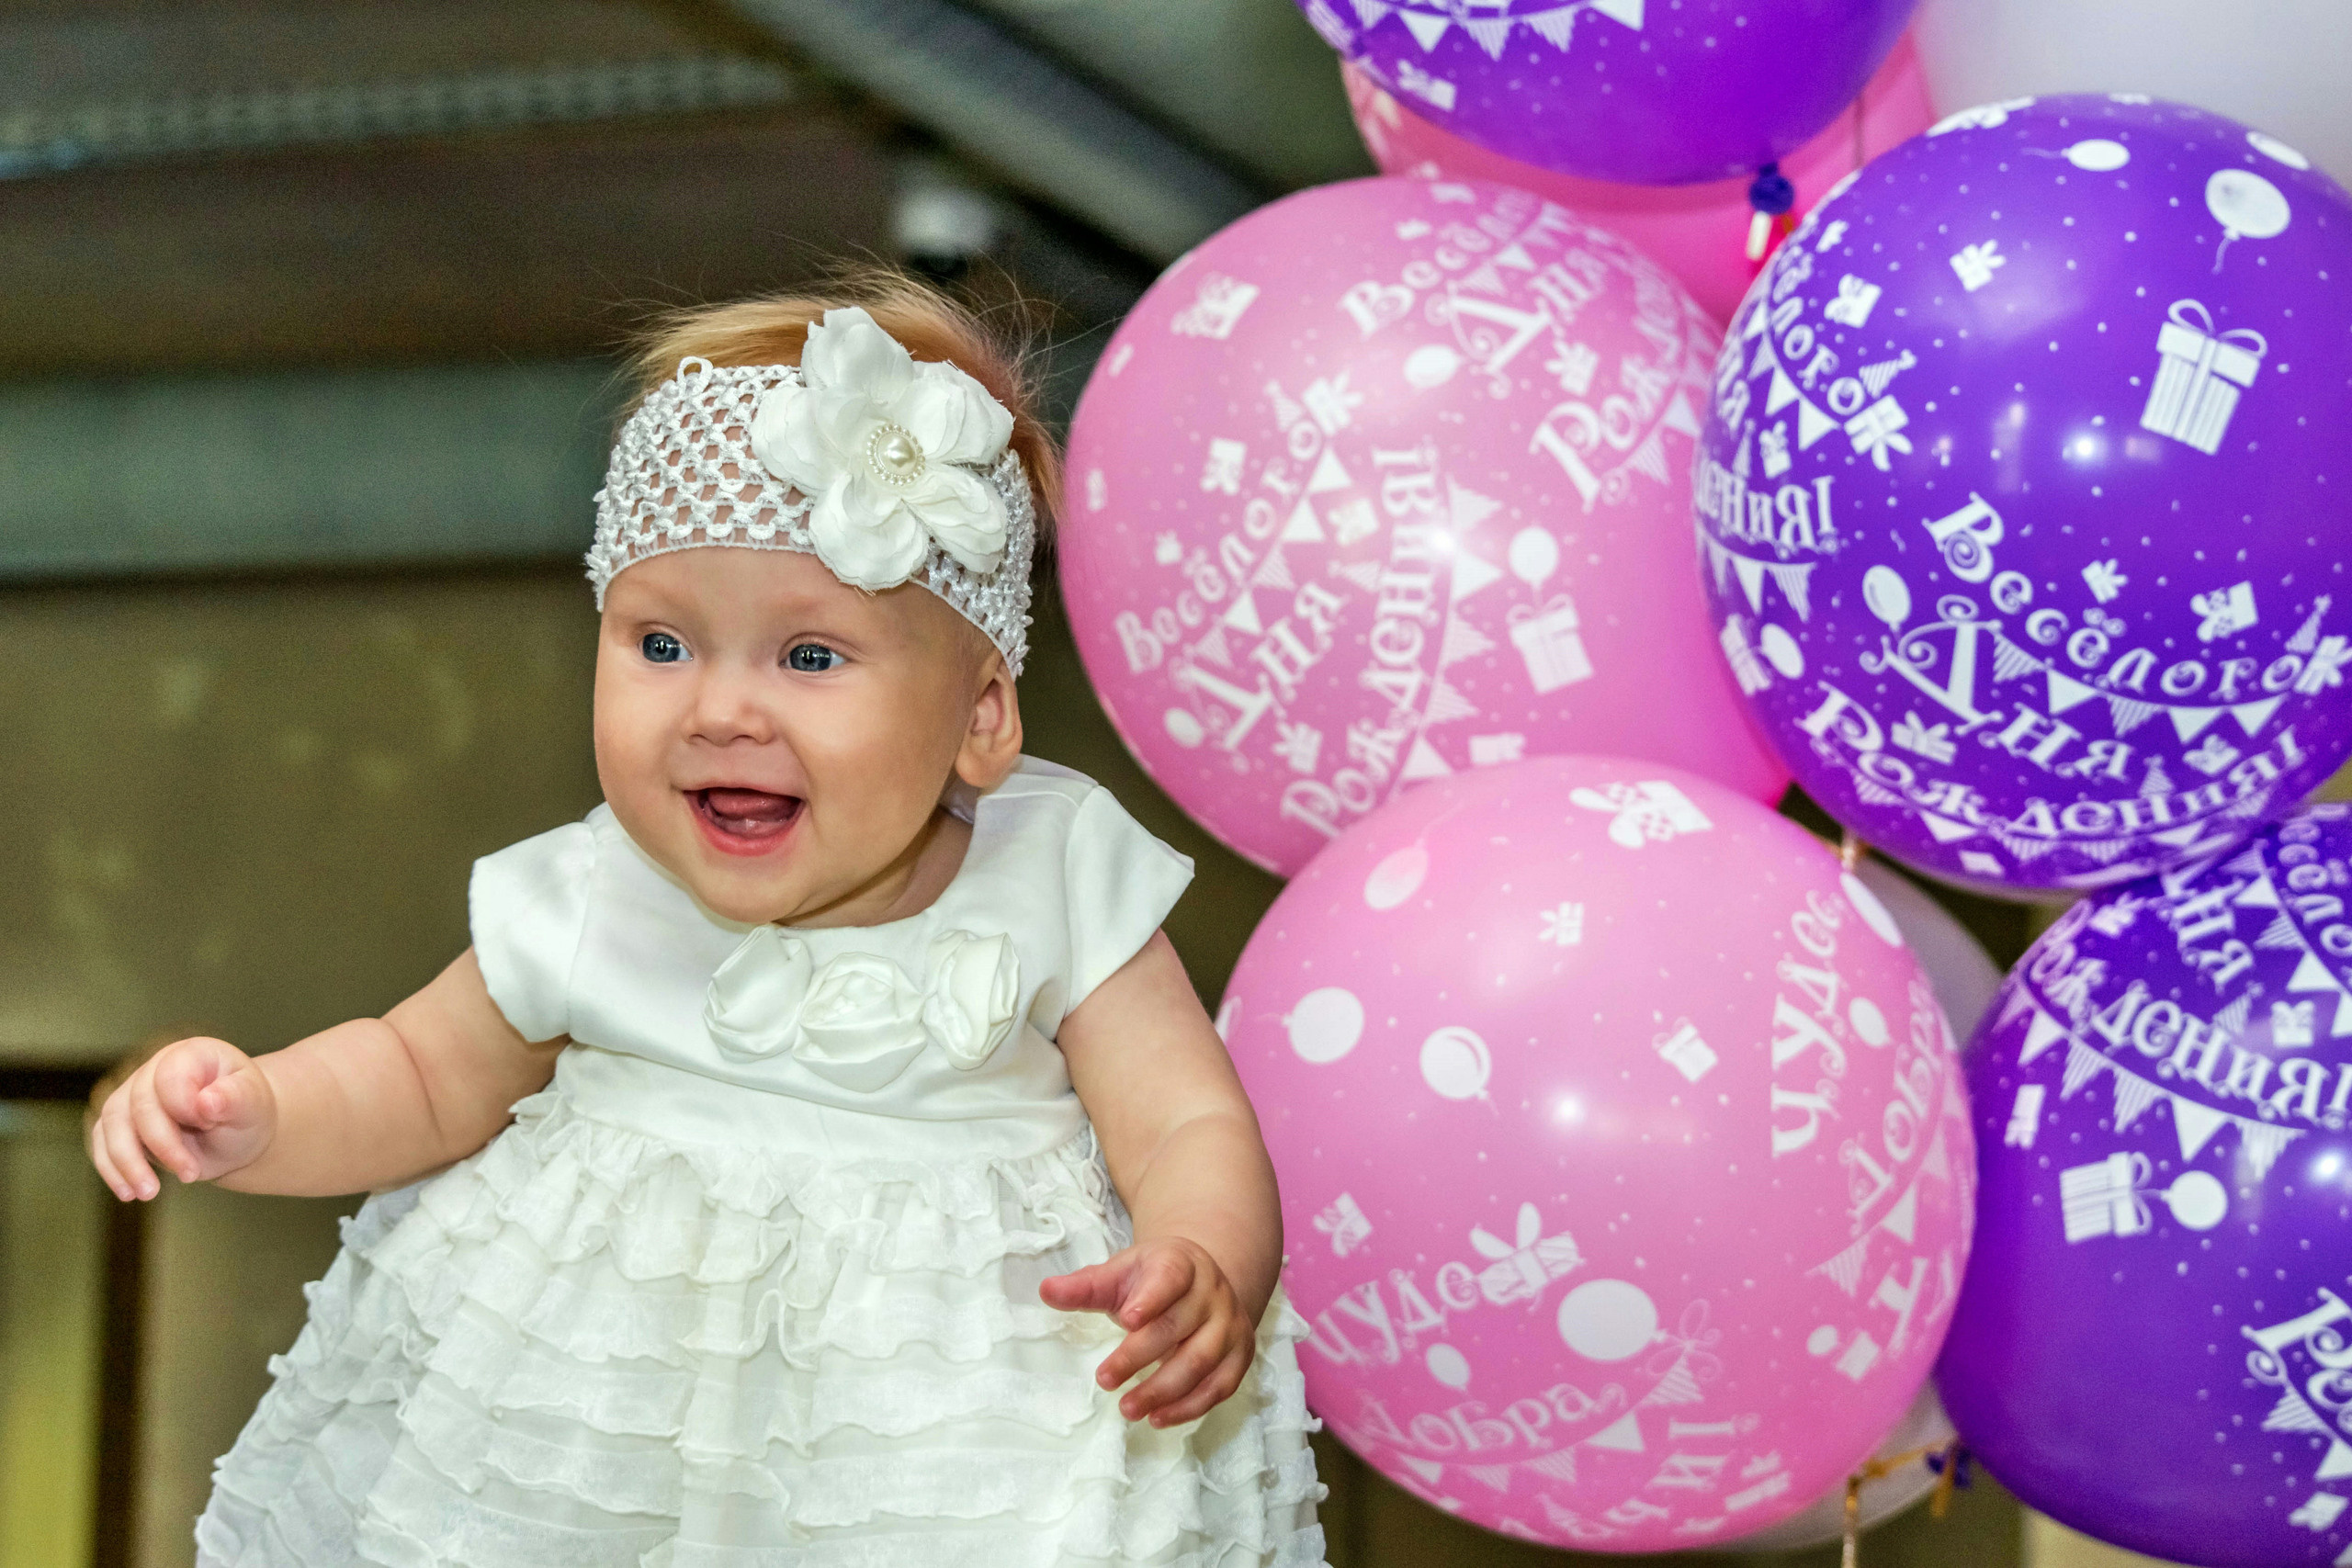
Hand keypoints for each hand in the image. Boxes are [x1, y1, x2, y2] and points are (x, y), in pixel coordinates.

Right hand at [86, 1036, 276, 1199]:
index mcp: (191, 1054)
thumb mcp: (253, 1104)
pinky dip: (112, 1169)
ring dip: (127, 1162)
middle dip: (162, 1145)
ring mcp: (132, 1094)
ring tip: (149, 1193)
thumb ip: (236, 1098)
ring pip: (112, 1124)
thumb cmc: (246, 1111)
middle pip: (139, 1105)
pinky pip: (102, 1143)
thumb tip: (207, 1101)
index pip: (170, 1077)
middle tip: (190, 1174)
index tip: (211, 1127)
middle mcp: (155, 1069)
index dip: (184, 1107)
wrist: (236, 1131)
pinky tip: (128, 1192)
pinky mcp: (121, 1123)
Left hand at [1039, 1236, 1255, 1427]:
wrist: (1204, 1281)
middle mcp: (1211, 1293)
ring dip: (1163, 1390)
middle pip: (1177, 1327)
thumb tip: (1046, 1290)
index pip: (1169, 1278)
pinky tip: (1159, 1418)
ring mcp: (1229, 1325)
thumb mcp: (1121, 1274)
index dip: (1150, 1298)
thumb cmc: (1153, 1280)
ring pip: (1199, 1361)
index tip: (1125, 1319)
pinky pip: (1219, 1386)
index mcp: (1181, 1264)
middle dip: (1139, 1356)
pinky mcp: (1239, 1355)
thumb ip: (1086, 1286)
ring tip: (1128, 1409)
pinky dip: (1190, 1407)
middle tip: (1104, 1380)